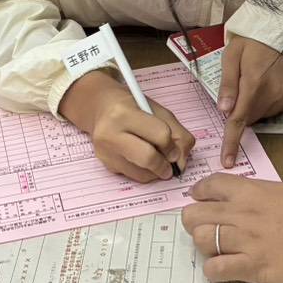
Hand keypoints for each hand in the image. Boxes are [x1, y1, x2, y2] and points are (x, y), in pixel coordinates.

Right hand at [59, 71, 194, 182]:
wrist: (101, 108)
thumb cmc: (132, 106)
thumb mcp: (158, 110)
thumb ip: (177, 133)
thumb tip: (181, 161)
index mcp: (124, 114)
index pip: (160, 135)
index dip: (172, 145)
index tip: (174, 148)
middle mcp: (110, 134)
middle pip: (148, 158)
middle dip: (165, 165)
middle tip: (171, 164)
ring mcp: (106, 152)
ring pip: (142, 174)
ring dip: (157, 171)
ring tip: (158, 160)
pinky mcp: (106, 165)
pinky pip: (134, 177)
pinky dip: (145, 173)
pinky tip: (144, 160)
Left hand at [181, 174, 282, 282]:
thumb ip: (263, 197)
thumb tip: (250, 203)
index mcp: (253, 191)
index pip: (209, 185)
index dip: (199, 194)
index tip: (200, 201)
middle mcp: (243, 213)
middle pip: (194, 215)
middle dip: (195, 223)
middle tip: (208, 231)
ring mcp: (246, 242)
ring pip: (200, 240)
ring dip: (205, 247)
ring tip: (219, 252)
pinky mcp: (254, 269)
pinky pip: (215, 270)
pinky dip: (215, 272)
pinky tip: (228, 271)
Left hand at [217, 35, 282, 166]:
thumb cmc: (256, 39)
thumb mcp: (233, 53)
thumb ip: (228, 83)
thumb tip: (224, 111)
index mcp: (253, 85)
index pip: (239, 121)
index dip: (231, 142)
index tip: (228, 162)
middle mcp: (274, 94)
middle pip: (252, 117)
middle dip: (243, 109)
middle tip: (244, 85)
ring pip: (268, 113)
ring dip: (260, 104)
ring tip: (262, 78)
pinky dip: (277, 99)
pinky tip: (278, 80)